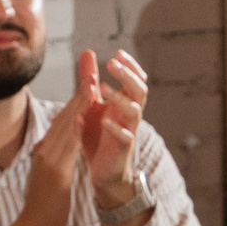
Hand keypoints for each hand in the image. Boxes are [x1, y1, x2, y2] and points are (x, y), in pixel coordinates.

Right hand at [22, 86, 89, 224]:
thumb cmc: (44, 206)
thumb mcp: (47, 177)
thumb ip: (51, 161)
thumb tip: (53, 150)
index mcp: (43, 152)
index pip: (60, 123)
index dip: (74, 104)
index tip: (86, 87)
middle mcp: (43, 152)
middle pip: (63, 119)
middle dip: (78, 97)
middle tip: (91, 77)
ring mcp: (48, 161)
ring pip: (66, 128)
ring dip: (80, 106)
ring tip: (92, 87)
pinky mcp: (55, 173)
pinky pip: (68, 147)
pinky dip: (76, 129)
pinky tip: (84, 116)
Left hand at [78, 49, 150, 212]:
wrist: (105, 172)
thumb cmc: (100, 136)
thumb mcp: (92, 104)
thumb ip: (90, 80)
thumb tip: (87, 52)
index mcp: (125, 103)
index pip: (136, 80)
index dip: (131, 66)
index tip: (118, 52)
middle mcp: (130, 116)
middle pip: (139, 91)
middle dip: (128, 75)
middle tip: (112, 62)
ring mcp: (128, 131)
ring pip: (134, 111)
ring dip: (119, 98)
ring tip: (103, 87)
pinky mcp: (122, 149)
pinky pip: (125, 137)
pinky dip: (115, 128)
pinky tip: (103, 120)